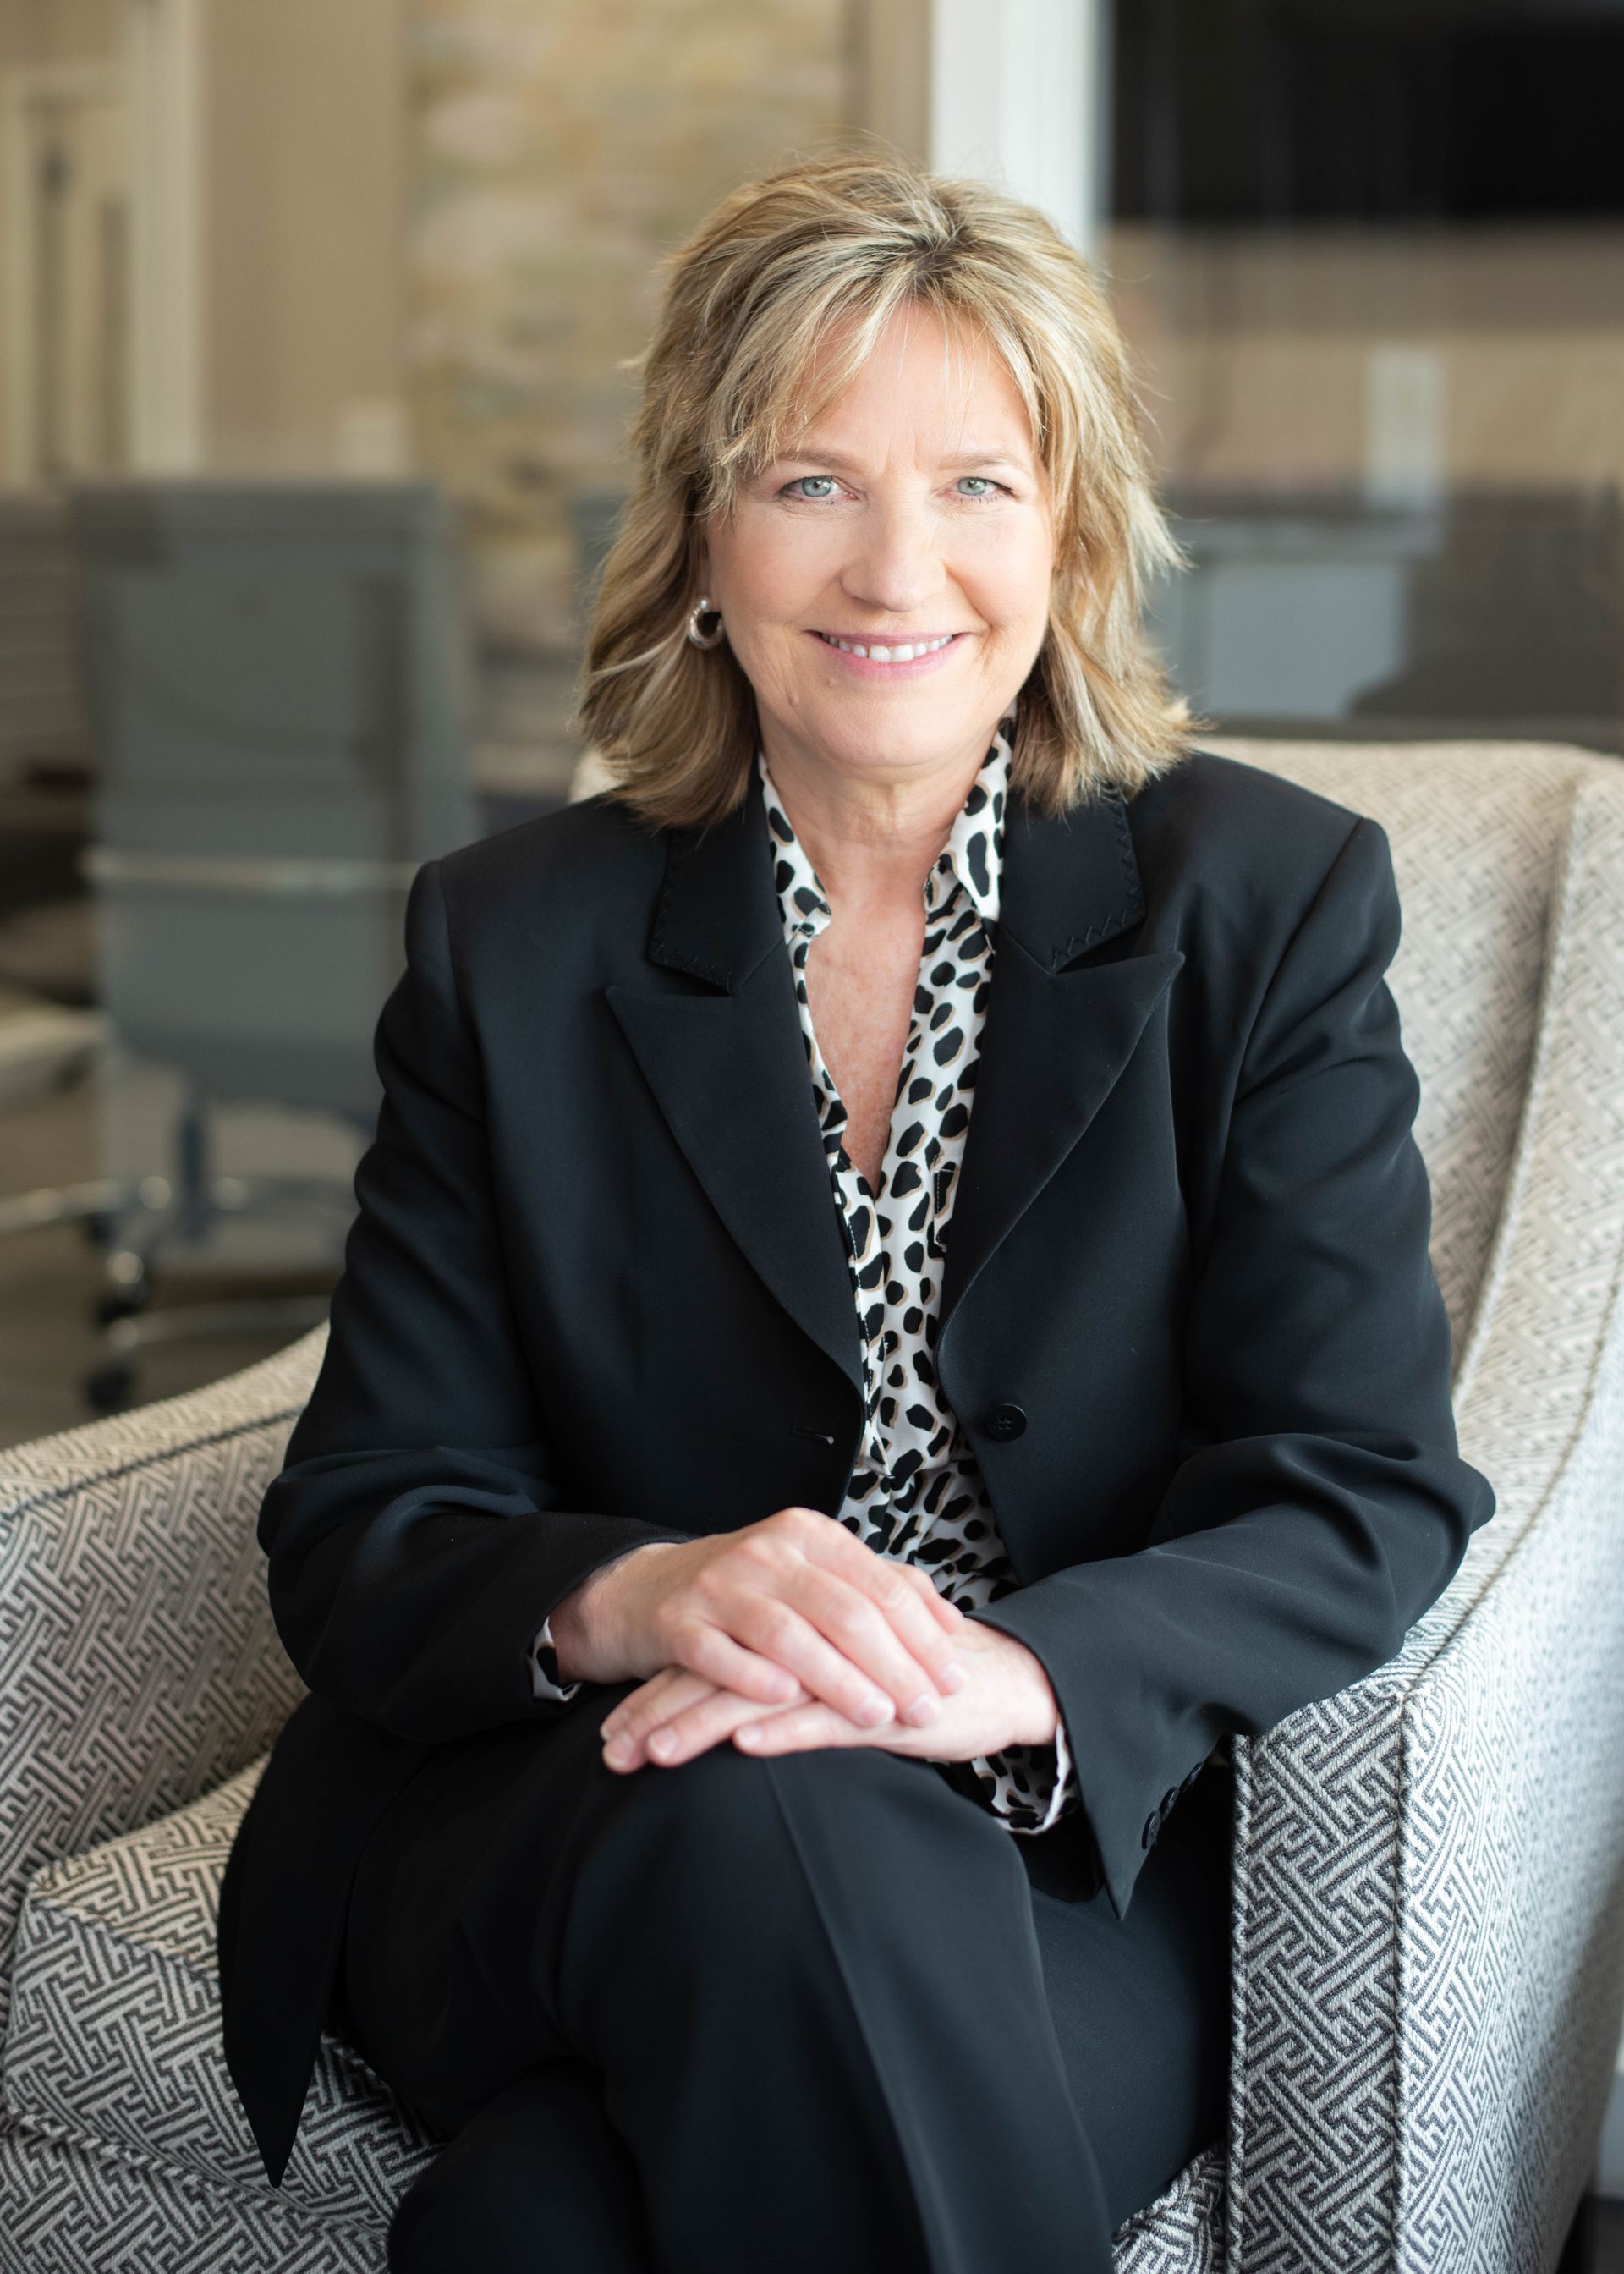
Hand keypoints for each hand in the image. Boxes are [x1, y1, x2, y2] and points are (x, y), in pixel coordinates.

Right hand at [548, 1505, 970, 1731]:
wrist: (647, 1591)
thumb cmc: (749, 1592)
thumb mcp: (811, 1574)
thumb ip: (877, 1590)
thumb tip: (951, 1622)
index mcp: (808, 1536)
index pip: (880, 1584)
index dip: (923, 1632)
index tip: (955, 1675)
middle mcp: (767, 1552)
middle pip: (844, 1610)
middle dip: (894, 1664)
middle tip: (927, 1707)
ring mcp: (720, 1586)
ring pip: (790, 1634)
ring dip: (838, 1680)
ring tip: (877, 1716)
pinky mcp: (677, 1623)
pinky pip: (720, 1654)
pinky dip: (754, 1678)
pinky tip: (785, 1702)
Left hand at [598, 1616, 1058, 1773]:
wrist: (993, 1684)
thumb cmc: (908, 1689)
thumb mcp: (834, 1691)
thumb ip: (783, 1692)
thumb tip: (720, 1726)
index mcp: (794, 1632)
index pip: (712, 1657)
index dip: (660, 1692)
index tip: (613, 1734)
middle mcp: (811, 1640)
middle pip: (720, 1671)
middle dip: (659, 1713)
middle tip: (610, 1752)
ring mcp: (846, 1669)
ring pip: (759, 1693)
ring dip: (702, 1723)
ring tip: (654, 1753)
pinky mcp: (882, 1702)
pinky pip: (824, 1717)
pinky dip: (783, 1729)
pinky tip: (743, 1746)